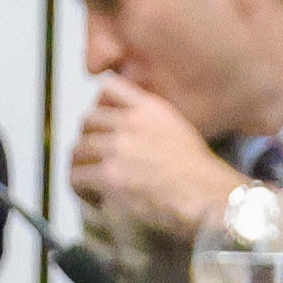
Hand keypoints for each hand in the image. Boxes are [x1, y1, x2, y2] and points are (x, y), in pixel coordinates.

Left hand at [65, 75, 245, 246]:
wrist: (206, 195)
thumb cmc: (198, 170)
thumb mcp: (177, 128)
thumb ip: (150, 121)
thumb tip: (124, 126)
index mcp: (149, 108)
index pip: (109, 86)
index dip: (99, 102)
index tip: (100, 120)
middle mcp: (130, 123)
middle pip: (87, 121)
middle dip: (88, 138)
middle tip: (93, 157)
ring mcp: (117, 148)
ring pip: (77, 150)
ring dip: (80, 165)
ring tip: (90, 179)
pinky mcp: (108, 174)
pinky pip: (75, 176)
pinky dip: (79, 187)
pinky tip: (92, 195)